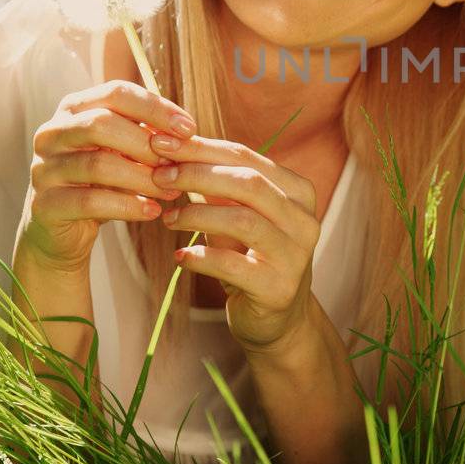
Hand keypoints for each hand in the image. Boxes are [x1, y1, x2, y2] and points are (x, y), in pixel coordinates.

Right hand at [17, 79, 192, 273]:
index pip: (116, 93)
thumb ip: (146, 136)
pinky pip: (90, 202)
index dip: (155, 108)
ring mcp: (44, 168)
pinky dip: (127, 206)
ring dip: (142, 178)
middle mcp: (52, 133)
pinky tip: (151, 211)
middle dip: (147, 144)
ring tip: (171, 191)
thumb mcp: (123, 153)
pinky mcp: (44, 204)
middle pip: (102, 124)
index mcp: (73, 109)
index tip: (189, 129)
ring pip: (98, 165)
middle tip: (176, 164)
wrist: (62, 232)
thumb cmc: (101, 184)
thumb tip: (185, 133)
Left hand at [147, 132, 321, 352]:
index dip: (201, 148)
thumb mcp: (238, 214)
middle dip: (198, 175)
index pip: (247, 157)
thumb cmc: (250, 256)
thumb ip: (215, 185)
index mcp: (299, 192)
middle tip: (160, 177)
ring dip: (196, 215)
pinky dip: (200, 257)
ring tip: (167, 218)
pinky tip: (179, 258)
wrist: (276, 320)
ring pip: (242, 221)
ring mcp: (295, 255)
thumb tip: (170, 147)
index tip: (161, 143)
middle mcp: (304, 220)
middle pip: (248, 183)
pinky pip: (233, 266)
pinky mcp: (278, 288)